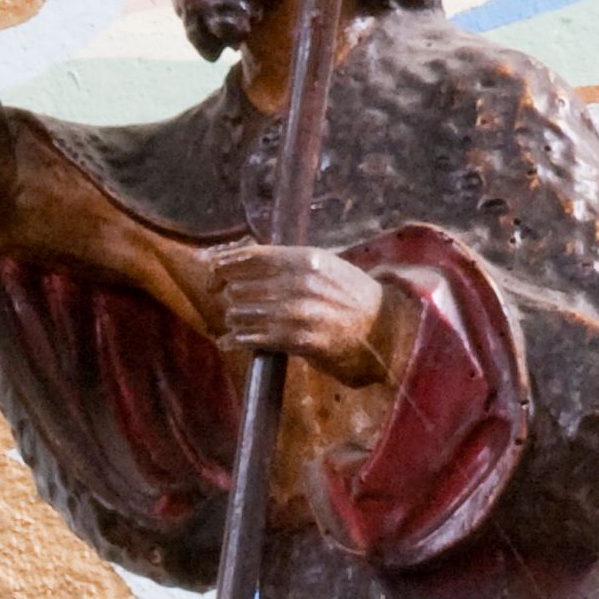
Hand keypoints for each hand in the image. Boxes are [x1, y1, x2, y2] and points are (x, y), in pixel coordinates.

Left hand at [213, 243, 408, 382]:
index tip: (213, 270)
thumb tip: (249, 255)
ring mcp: (301, 312)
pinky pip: (255, 338)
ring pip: (246, 312)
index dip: (227, 263)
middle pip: (244, 285)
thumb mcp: (326, 266)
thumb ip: (291, 261)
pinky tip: (228, 342)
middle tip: (225, 301)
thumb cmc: (353, 298)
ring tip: (232, 323)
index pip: (254, 256)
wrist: (385, 331)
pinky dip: (237, 340)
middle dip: (230, 295)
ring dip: (234, 319)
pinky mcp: (300, 340)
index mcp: (307, 259)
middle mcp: (302, 283)